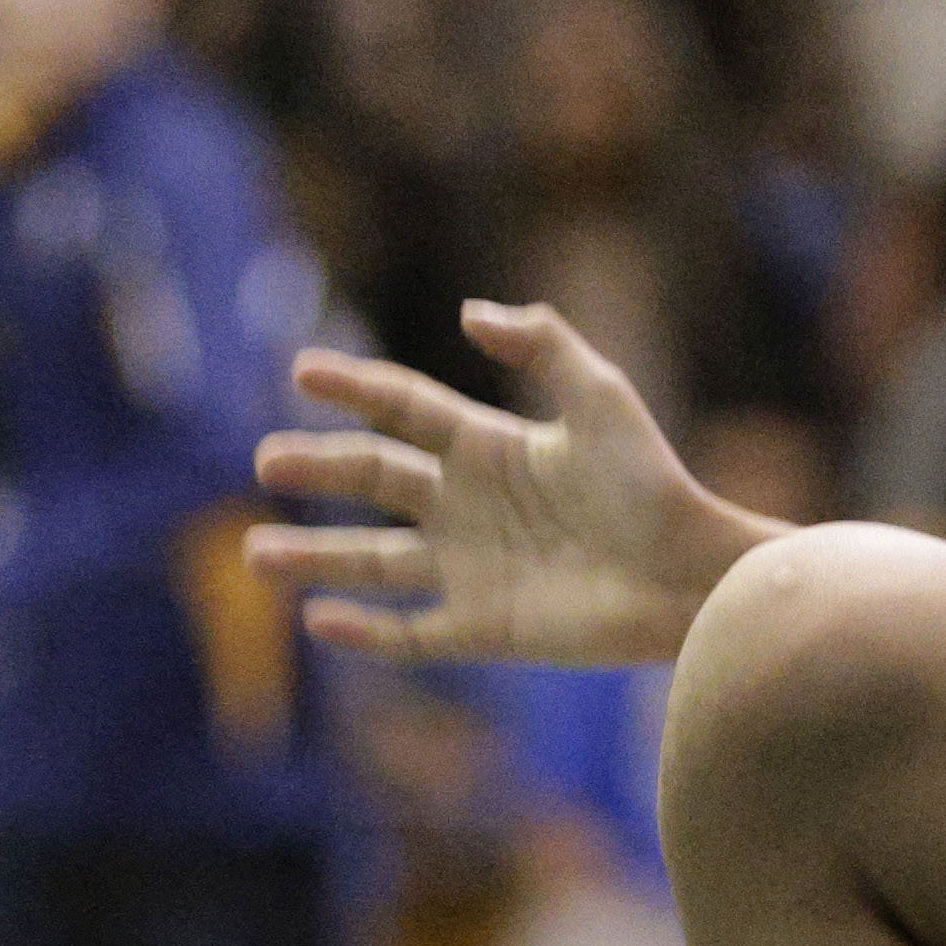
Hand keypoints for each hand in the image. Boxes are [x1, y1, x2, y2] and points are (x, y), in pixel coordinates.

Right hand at [252, 301, 768, 669]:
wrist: (690, 573)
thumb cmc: (654, 483)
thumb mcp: (602, 398)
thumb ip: (542, 344)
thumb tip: (470, 313)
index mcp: (489, 446)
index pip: (405, 409)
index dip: (355, 388)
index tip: (303, 369)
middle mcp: (468, 506)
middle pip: (374, 479)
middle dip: (318, 468)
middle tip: (265, 461)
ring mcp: (470, 568)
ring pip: (373, 562)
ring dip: (315, 557)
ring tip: (256, 553)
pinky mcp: (484, 626)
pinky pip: (412, 633)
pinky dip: (366, 632)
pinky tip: (320, 621)